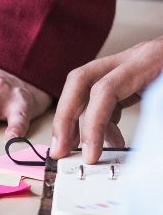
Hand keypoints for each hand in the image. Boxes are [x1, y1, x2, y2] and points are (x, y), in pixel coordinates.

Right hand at [52, 38, 162, 161]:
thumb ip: (160, 115)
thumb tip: (137, 149)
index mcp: (149, 59)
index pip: (105, 90)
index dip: (92, 125)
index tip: (92, 156)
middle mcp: (134, 57)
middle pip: (80, 81)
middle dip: (66, 118)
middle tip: (61, 151)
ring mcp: (132, 64)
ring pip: (87, 87)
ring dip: (78, 120)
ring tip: (82, 152)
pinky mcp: (136, 75)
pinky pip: (106, 95)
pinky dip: (102, 119)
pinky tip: (111, 142)